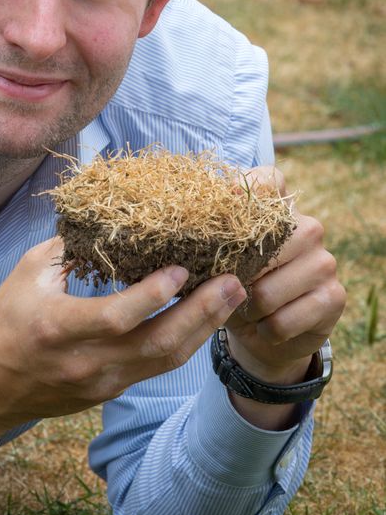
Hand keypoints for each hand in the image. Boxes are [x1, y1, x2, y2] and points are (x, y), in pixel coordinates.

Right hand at [0, 238, 246, 460]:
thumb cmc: (3, 321)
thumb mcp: (27, 273)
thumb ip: (71, 247)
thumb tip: (111, 219)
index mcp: (59, 328)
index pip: (118, 317)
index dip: (154, 296)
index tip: (182, 269)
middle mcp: (86, 362)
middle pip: (158, 345)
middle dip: (202, 314)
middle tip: (233, 283)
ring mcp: (102, 383)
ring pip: (165, 360)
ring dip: (203, 328)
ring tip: (231, 297)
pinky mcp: (110, 392)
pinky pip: (156, 367)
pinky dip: (183, 340)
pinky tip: (202, 317)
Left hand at [225, 166, 345, 386]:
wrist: (264, 334)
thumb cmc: (234, 288)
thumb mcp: (216, 263)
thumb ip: (208, 243)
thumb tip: (181, 231)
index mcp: (278, 211)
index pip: (267, 180)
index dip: (243, 188)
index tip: (222, 202)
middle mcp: (307, 228)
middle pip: (261, 246)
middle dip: (234, 278)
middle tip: (231, 290)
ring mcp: (324, 262)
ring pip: (267, 291)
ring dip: (248, 310)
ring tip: (250, 310)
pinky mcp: (333, 297)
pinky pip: (282, 320)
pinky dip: (266, 331)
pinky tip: (268, 327)